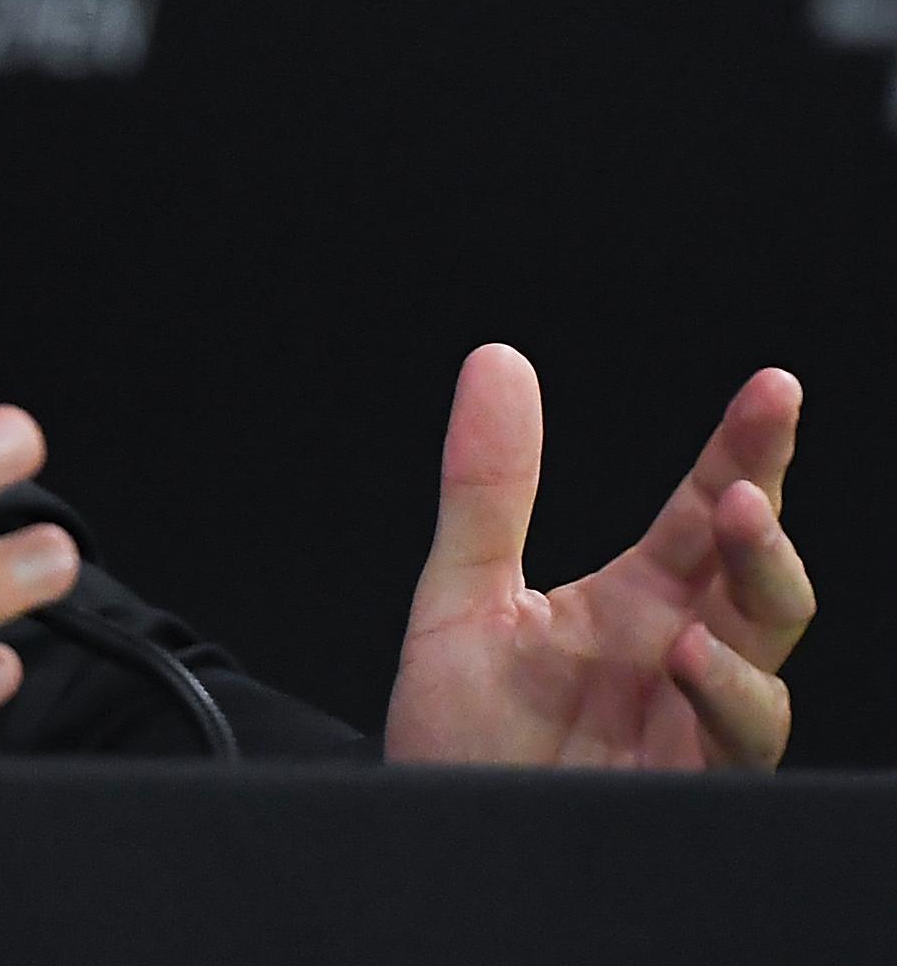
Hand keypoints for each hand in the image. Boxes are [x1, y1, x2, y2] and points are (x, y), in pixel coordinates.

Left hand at [385, 346, 812, 769]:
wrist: (429, 842)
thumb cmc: (457, 737)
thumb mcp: (460, 597)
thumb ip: (487, 488)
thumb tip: (497, 360)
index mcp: (634, 601)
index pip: (706, 514)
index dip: (745, 451)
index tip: (772, 388)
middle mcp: (677, 655)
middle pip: (758, 580)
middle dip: (768, 527)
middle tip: (749, 481)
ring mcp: (690, 725)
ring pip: (770, 658)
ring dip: (761, 596)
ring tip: (727, 541)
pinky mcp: (689, 787)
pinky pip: (739, 742)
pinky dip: (723, 694)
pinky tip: (687, 654)